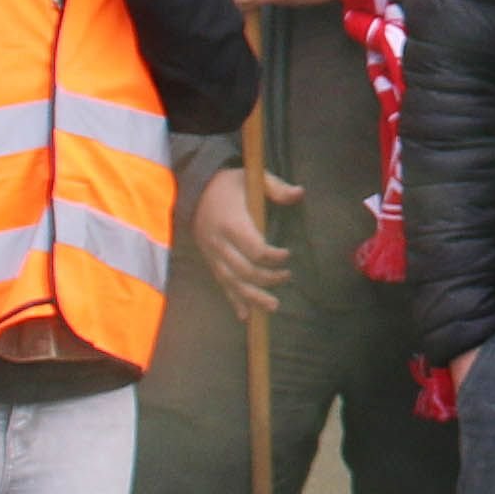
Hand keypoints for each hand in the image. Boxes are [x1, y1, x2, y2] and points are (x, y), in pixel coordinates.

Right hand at [190, 168, 294, 315]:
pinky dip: (233, 300)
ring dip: (253, 297)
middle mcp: (219, 243)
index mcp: (231, 223)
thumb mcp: (251, 177)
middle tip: (287, 276)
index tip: (288, 254)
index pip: (254, 249)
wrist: (195, 188)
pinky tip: (245, 315)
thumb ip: (276, 187)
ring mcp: (212, 254)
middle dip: (268, 279)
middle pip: (244, 270)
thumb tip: (299, 193)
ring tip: (273, 306)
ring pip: (232, 282)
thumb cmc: (229, 184)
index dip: (273, 256)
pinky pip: (221, 284)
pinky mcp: (209, 260)